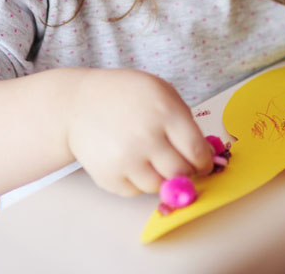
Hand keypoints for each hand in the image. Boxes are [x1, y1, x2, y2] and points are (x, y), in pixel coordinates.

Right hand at [66, 69, 212, 195]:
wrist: (79, 103)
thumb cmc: (126, 95)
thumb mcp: (162, 92)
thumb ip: (185, 121)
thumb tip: (205, 155)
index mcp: (165, 113)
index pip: (196, 151)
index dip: (204, 163)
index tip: (204, 165)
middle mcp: (146, 137)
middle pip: (180, 172)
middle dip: (186, 172)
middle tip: (182, 165)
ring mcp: (125, 159)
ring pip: (158, 186)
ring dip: (161, 177)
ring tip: (152, 159)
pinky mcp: (108, 176)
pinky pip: (136, 192)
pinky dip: (139, 181)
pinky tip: (132, 161)